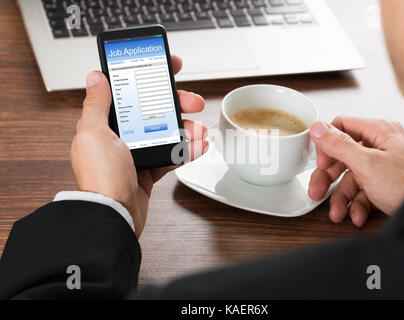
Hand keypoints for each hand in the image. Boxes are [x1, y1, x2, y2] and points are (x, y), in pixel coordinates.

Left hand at [71, 56, 207, 237]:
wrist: (113, 215)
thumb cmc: (101, 177)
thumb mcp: (94, 133)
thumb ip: (96, 104)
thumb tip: (96, 77)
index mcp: (106, 124)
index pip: (130, 92)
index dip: (151, 77)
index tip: (171, 67)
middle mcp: (121, 137)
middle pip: (155, 111)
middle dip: (178, 104)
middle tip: (194, 102)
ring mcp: (136, 153)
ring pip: (168, 132)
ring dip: (187, 128)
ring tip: (200, 129)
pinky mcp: (148, 170)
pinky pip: (172, 155)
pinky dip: (187, 150)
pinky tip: (199, 146)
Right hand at [308, 117, 403, 226]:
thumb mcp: (367, 164)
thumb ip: (339, 145)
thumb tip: (317, 127)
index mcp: (379, 132)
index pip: (342, 127)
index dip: (327, 145)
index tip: (320, 163)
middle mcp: (381, 146)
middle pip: (342, 156)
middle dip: (328, 178)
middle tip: (316, 191)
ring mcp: (383, 167)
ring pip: (350, 178)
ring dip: (341, 198)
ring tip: (337, 213)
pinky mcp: (385, 186)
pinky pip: (363, 192)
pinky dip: (357, 205)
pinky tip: (358, 216)